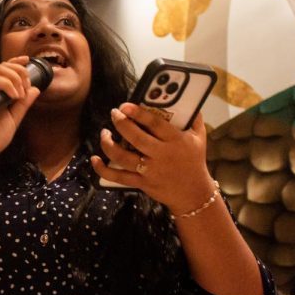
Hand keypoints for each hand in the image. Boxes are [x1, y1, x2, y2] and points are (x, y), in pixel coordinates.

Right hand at [0, 56, 40, 165]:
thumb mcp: (14, 120)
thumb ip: (23, 104)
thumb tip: (35, 89)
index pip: (6, 71)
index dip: (16, 63)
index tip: (27, 61)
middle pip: (2, 67)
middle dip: (19, 72)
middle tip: (26, 85)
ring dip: (13, 78)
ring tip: (19, 93)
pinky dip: (4, 85)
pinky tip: (13, 95)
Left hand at [91, 103, 215, 213]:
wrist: (194, 194)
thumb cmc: (195, 161)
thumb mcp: (199, 138)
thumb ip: (193, 119)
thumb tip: (188, 99)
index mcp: (175, 141)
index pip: (155, 123)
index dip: (138, 113)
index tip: (124, 106)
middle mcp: (161, 155)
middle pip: (135, 138)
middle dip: (120, 123)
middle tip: (114, 114)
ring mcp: (150, 170)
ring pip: (122, 157)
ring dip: (108, 144)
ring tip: (105, 133)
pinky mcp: (142, 183)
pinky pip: (118, 177)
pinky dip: (103, 169)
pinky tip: (95, 159)